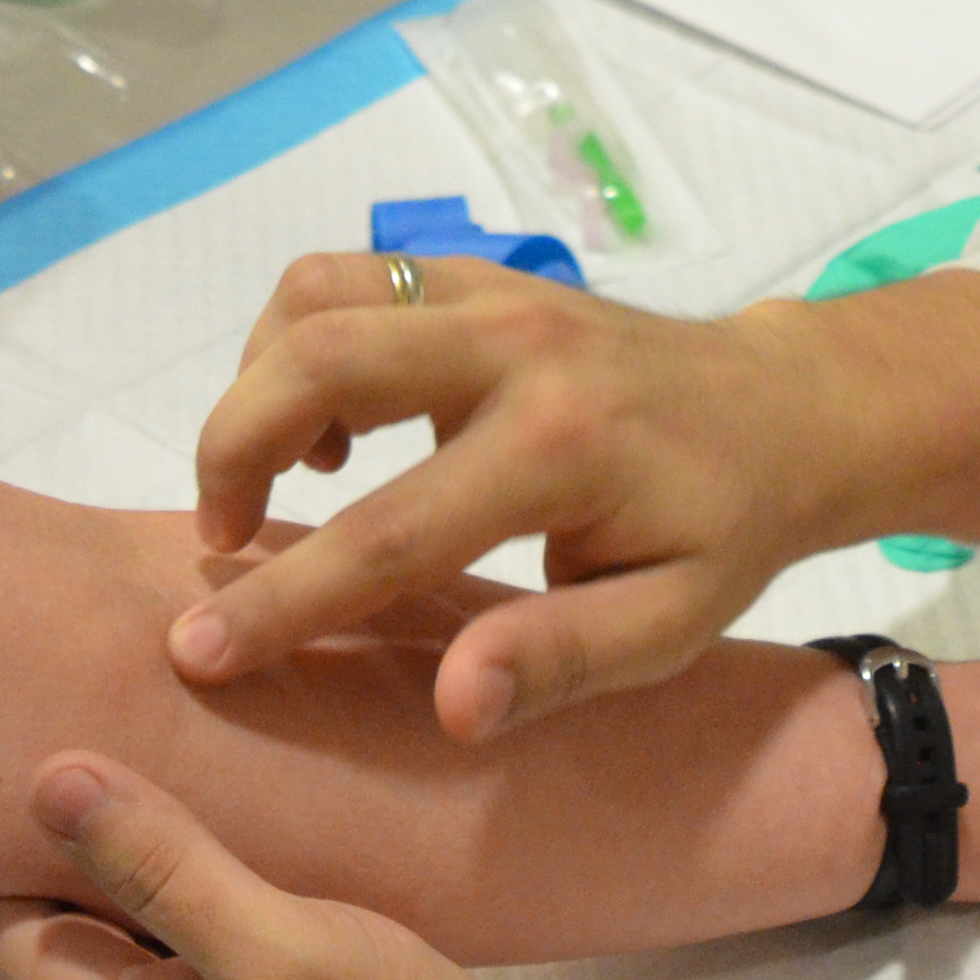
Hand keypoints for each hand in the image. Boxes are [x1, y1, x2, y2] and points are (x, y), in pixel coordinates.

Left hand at [0, 755, 592, 979]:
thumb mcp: (280, 948)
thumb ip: (162, 865)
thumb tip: (46, 777)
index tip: (37, 717)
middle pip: (30, 915)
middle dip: (69, 829)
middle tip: (122, 720)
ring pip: (90, 934)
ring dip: (126, 865)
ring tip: (181, 774)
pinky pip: (141, 965)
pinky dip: (164, 908)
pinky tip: (222, 857)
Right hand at [178, 261, 979, 739]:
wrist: (783, 406)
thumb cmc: (722, 530)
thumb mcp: (672, 623)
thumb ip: (560, 661)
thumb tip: (452, 707)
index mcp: (561, 450)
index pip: (388, 530)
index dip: (283, 597)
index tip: (196, 649)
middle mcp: (515, 347)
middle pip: (320, 359)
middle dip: (230, 448)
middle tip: (223, 540)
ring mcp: (494, 292)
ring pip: (318, 294)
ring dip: (261, 384)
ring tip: (281, 479)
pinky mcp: (480, 272)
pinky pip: (352, 278)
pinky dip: (302, 343)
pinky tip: (336, 426)